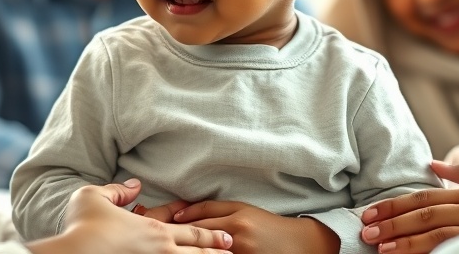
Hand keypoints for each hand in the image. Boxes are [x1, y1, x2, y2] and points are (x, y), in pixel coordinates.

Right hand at [27, 179, 233, 253]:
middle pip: (197, 252)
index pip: (191, 231)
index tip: (226, 235)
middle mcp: (160, 251)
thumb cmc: (81, 226)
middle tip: (234, 249)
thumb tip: (134, 185)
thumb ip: (118, 191)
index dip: (210, 234)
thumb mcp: (94, 197)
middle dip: (218, 251)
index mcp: (153, 230)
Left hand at [173, 201, 338, 253]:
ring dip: (189, 247)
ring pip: (207, 250)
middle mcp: (237, 235)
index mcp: (237, 218)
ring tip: (172, 246)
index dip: (182, 215)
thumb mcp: (246, 210)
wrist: (299, 244)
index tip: (166, 217)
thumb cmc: (269, 226)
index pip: (202, 214)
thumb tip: (184, 211)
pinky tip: (193, 253)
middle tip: (159, 233)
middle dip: (179, 233)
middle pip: (200, 233)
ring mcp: (240, 252)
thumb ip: (217, 209)